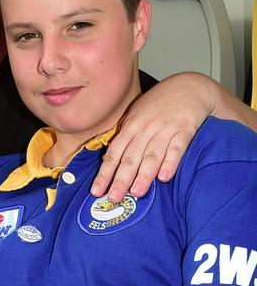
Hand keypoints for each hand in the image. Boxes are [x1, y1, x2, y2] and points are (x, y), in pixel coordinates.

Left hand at [91, 73, 215, 200]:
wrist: (189, 87)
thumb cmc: (159, 105)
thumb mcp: (137, 116)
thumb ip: (126, 137)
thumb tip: (109, 161)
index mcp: (131, 126)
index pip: (114, 153)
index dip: (105, 172)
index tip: (96, 190)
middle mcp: (145, 128)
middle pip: (130, 157)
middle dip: (121, 179)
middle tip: (114, 198)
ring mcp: (165, 128)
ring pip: (152, 155)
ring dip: (143, 175)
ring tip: (136, 193)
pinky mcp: (185, 129)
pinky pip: (176, 148)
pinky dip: (170, 162)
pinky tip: (164, 177)